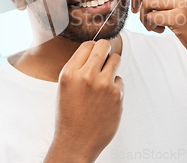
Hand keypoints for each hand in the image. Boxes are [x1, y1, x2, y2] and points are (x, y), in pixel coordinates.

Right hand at [47, 40, 123, 162]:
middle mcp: (86, 75)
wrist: (76, 141)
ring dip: (112, 66)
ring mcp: (103, 85)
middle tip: (105, 58)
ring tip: (104, 80)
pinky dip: (115, 87)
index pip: (87, 45)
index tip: (95, 53)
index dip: (93, 48)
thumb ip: (78, 68)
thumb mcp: (65, 86)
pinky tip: (106, 100)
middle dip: (106, 50)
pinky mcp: (117, 95)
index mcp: (69, 72)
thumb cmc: (69, 113)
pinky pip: (120, 80)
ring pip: (116, 59)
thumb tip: (95, 50)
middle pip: (104, 45)